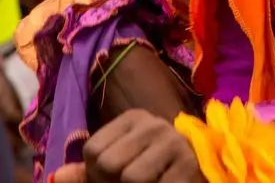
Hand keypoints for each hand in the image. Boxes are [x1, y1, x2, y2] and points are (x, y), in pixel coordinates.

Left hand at [52, 109, 204, 182]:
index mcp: (133, 119)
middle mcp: (154, 123)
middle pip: (109, 163)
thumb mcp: (118, 170)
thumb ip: (87, 174)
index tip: (116, 177)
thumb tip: (57, 177)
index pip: (93, 151)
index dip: (97, 175)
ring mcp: (174, 142)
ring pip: (131, 177)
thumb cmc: (152, 174)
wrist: (197, 176)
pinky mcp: (189, 165)